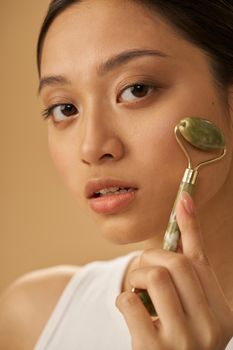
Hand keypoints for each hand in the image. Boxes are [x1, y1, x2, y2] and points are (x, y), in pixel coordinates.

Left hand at [116, 192, 232, 348]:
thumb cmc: (175, 333)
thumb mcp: (189, 307)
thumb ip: (188, 270)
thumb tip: (184, 213)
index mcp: (222, 313)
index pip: (201, 260)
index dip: (189, 226)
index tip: (183, 198)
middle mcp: (211, 328)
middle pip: (176, 264)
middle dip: (150, 257)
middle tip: (142, 268)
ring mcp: (185, 342)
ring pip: (155, 276)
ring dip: (136, 276)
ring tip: (137, 289)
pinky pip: (130, 302)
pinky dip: (123, 299)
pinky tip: (130, 312)